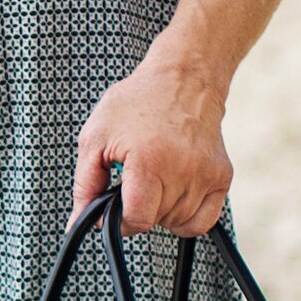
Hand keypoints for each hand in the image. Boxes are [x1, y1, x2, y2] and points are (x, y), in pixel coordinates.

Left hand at [71, 47, 233, 236]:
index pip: (137, 219)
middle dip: (138, 209)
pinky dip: (186, 217)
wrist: (183, 77)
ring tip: (154, 179)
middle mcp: (183, 170)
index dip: (119, 220)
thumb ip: (85, 185)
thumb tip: (77, 223)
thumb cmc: (136, 103)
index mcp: (149, 161)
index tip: (113, 205)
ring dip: (161, 211)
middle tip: (133, 181)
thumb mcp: (95, 137)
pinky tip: (174, 196)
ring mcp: (206, 174)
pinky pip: (203, 221)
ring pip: (177, 223)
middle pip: (155, 221)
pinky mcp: (222, 176)